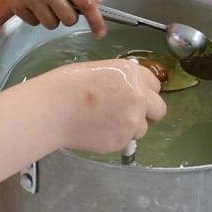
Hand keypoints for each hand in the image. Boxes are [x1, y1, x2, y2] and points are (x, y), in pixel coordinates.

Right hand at [0, 0, 104, 33]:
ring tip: (45, 3)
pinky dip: (35, 17)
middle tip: (62, 6)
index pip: (85, 3)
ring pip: (51, 24)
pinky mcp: (17, 6)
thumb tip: (96, 0)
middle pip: (69, 19)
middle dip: (68, 16)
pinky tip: (31, 3)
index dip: (96, 20)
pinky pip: (33, 23)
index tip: (100, 33)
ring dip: (51, 18)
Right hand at [49, 59, 165, 152]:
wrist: (52, 109)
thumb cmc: (66, 85)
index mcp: (132, 73)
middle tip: (129, 114)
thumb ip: (120, 80)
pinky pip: (125, 141)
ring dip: (130, 127)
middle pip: (159, 109)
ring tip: (105, 122)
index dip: (144, 91)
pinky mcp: (122, 140)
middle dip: (147, 112)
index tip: (135, 96)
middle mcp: (138, 96)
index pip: (155, 84)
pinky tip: (96, 130)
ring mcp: (132, 120)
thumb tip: (127, 90)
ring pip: (142, 128)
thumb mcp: (99, 70)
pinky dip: (114, 138)